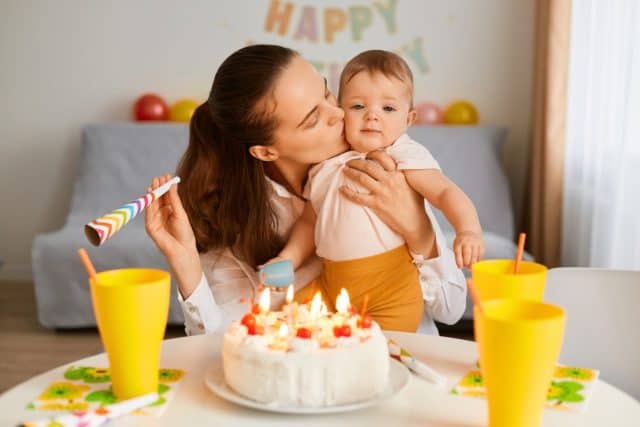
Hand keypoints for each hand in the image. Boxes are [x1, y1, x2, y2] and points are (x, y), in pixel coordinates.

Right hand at [145, 174, 201, 295]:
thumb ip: (174, 199)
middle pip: (157, 198)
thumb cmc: (184, 233)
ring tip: (155, 182)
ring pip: (152, 204)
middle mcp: (160, 214)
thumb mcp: (180, 213)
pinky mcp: (150, 227)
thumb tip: (172, 184)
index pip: (165, 196)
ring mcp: (154, 220)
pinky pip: (149, 213)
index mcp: (169, 211)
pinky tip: (152, 195)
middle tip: (159, 177)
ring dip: (153, 193)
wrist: (183, 249)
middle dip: (158, 187)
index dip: (165, 186)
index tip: (166, 176)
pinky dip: (149, 204)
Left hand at [339, 150, 436, 257]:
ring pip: (362, 178)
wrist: (415, 221)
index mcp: (398, 173)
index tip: (365, 154)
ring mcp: (383, 192)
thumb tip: (394, 165)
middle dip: (356, 161)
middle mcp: (390, 180)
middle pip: (368, 166)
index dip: (371, 153)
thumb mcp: (412, 183)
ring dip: (351, 172)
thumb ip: (402, 173)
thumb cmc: (415, 203)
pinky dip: (348, 193)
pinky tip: (341, 189)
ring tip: (344, 170)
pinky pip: (358, 197)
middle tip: (349, 161)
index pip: (382, 157)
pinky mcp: (377, 204)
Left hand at [453, 230, 484, 267]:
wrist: (469, 231)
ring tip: (471, 267)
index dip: (459, 261)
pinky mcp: (481, 244)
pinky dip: (478, 260)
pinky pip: (481, 254)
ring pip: (475, 255)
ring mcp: (475, 243)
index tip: (460, 267)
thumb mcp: (456, 246)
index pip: (458, 252)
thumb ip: (457, 256)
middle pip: (467, 253)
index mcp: (458, 243)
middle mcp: (467, 242)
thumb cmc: (461, 242)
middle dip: (467, 263)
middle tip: (467, 268)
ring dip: (473, 263)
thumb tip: (460, 266)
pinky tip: (476, 262)